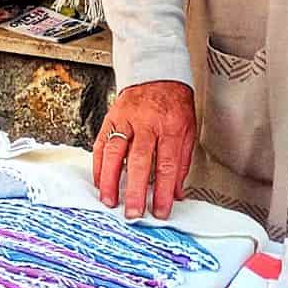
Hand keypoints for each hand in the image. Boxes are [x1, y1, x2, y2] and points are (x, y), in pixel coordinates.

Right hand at [93, 80, 196, 221]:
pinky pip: (102, 143)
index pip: (166, 165)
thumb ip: (181, 163)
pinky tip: (100, 181)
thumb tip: (176, 194)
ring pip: (115, 152)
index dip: (162, 191)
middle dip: (135, 191)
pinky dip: (99, 165)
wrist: (158, 74)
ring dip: (111, 180)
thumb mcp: (188, 131)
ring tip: (110, 201)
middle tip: (133, 213)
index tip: (160, 211)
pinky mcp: (112, 117)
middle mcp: (147, 123)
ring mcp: (126, 119)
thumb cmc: (174, 103)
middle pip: (139, 161)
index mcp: (170, 127)